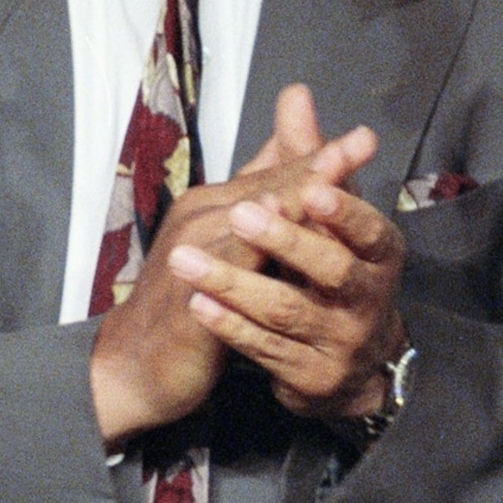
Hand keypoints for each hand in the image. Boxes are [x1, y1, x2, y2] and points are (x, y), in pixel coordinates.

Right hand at [88, 88, 376, 443]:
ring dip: (288, 201)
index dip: (319, 157)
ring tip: (327, 183)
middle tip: (356, 149)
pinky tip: (279, 236)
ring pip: (247, 221)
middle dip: (314, 168)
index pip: (275, 174)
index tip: (365, 138)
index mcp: (213, 205)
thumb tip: (289, 179)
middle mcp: (200, 221)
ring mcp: (191, 255)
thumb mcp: (232, 252)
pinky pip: (225, 269)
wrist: (136, 363)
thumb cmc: (188, 300)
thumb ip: (263, 213)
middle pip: (267, 188)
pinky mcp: (187, 297)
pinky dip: (252, 250)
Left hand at [165, 88, 408, 421]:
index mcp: (380, 253)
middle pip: (331, 270)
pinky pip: (267, 349)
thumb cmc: (328, 268)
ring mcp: (343, 341)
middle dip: (285, 241)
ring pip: (288, 312)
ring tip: (187, 263)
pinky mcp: (313, 376)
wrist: (343, 363)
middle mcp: (370, 298)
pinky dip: (231, 327)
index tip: (310, 189)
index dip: (342, 211)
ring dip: (236, 286)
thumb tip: (294, 94)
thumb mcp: (325, 216)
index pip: (369, 229)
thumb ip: (306, 157)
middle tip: (238, 216)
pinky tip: (199, 304)